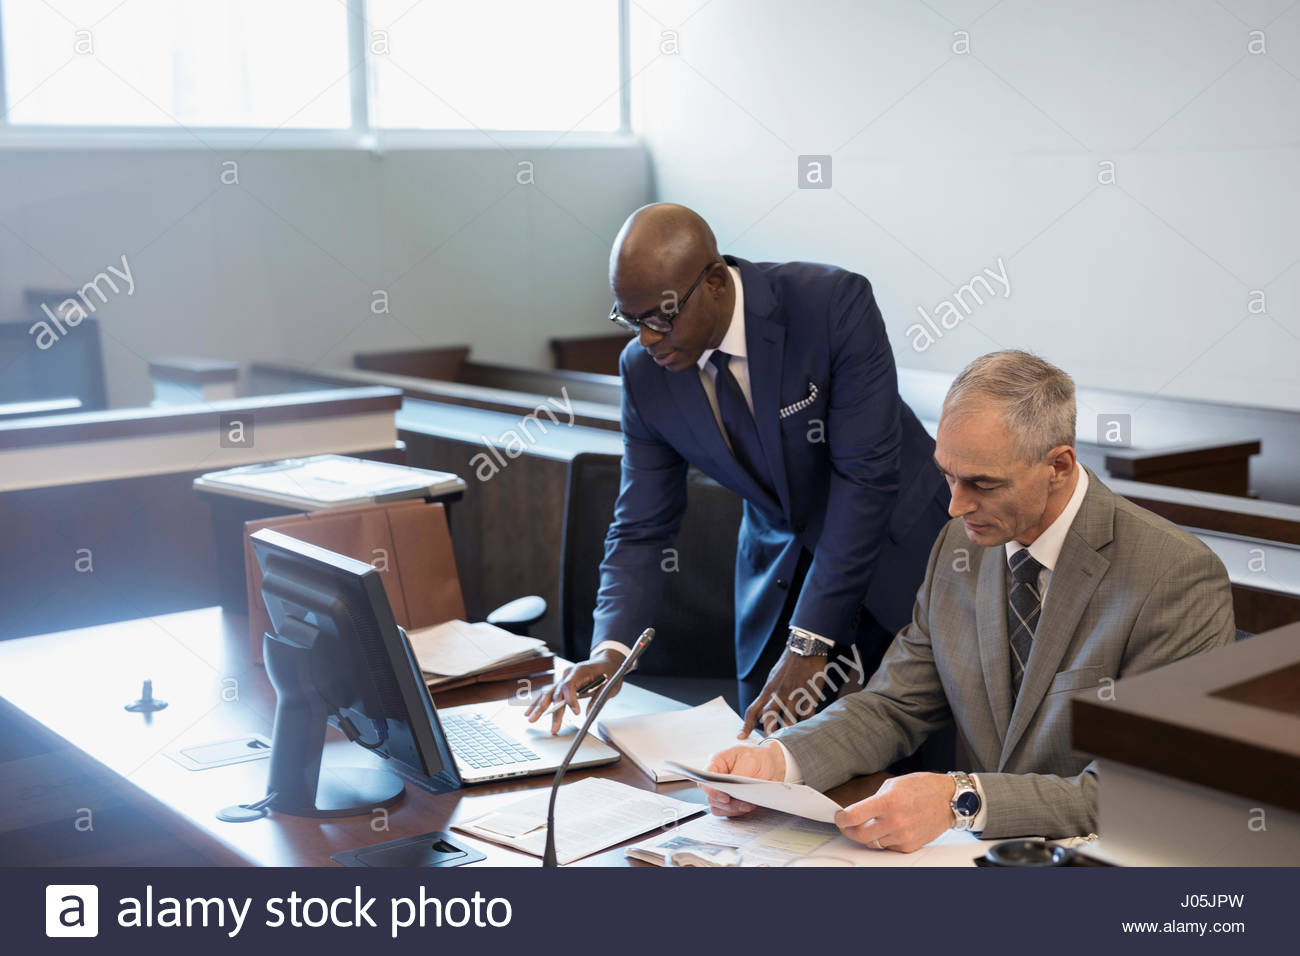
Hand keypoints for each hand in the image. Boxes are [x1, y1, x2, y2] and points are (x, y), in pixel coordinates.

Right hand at [523, 649, 625, 733]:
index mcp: (579, 671)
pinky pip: (548, 693)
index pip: (569, 685)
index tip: (575, 713)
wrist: (606, 661)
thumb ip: (597, 698)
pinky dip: (538, 703)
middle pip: (556, 692)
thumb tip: (587, 714)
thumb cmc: (609, 671)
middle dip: (553, 711)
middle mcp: (568, 674)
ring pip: (548, 693)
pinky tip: (529, 711)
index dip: (570, 699)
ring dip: (540, 708)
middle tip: (553, 727)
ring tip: (531, 719)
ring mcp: (563, 678)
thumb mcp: (610, 685)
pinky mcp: (561, 684)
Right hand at [699, 743, 786, 817]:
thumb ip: (738, 773)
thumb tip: (731, 786)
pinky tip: (748, 805)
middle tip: (741, 802)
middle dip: (726, 803)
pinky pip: (728, 811)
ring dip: (733, 808)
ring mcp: (723, 790)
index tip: (725, 798)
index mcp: (717, 763)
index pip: (704, 780)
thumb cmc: (759, 757)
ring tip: (747, 804)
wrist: (772, 764)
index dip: (711, 791)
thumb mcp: (750, 760)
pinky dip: (738, 811)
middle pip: (711, 797)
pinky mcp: (731, 800)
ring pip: (718, 807)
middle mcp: (717, 778)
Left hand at [740, 647, 832, 736]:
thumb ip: (769, 694)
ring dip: (789, 730)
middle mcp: (779, 695)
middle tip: (770, 743)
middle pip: (770, 718)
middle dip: (769, 732)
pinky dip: (807, 724)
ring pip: (790, 720)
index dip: (746, 725)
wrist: (804, 649)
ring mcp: (795, 696)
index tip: (742, 737)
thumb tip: (763, 709)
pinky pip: (808, 715)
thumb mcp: (773, 677)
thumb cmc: (788, 663)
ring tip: (790, 741)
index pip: (752, 710)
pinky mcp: (810, 696)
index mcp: (768, 690)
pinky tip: (807, 729)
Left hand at [834, 772, 956, 852]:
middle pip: (859, 835)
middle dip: (849, 830)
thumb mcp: (892, 785)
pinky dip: (884, 839)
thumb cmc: (922, 788)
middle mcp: (895, 821)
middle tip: (847, 825)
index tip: (839, 817)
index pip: (853, 816)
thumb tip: (857, 813)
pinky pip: (888, 847)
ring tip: (871, 823)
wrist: (948, 800)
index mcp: (888, 802)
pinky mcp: (910, 846)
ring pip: (873, 842)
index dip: (841, 818)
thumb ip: (873, 800)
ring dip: (868, 835)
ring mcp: (903, 836)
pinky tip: (888, 828)